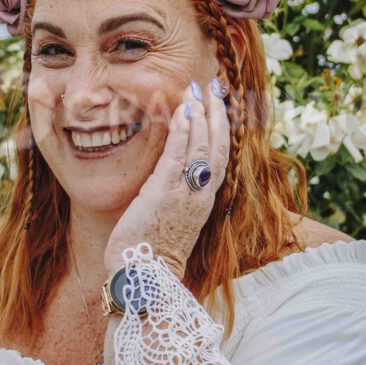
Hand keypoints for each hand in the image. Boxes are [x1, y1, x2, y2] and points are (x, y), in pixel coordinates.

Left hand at [103, 78, 230, 279]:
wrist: (143, 277)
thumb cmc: (152, 252)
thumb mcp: (171, 219)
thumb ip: (175, 196)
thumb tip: (170, 178)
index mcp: (204, 201)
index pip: (220, 157)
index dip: (222, 130)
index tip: (218, 106)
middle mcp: (201, 194)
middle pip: (218, 145)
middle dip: (217, 114)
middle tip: (213, 87)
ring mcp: (185, 193)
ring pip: (201, 146)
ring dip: (200, 114)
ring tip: (198, 90)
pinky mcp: (163, 192)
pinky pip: (177, 154)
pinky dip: (182, 130)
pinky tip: (182, 111)